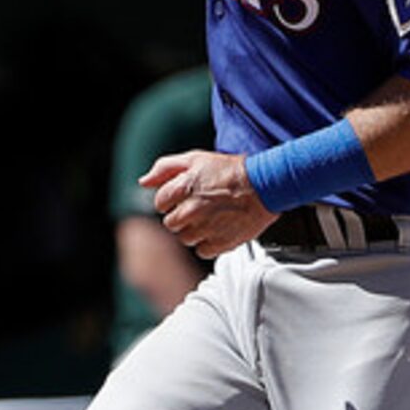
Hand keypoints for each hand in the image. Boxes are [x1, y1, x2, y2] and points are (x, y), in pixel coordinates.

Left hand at [147, 150, 274, 259]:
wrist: (265, 186)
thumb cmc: (232, 171)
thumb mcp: (196, 159)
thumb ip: (165, 169)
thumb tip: (144, 182)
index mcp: (184, 187)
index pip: (160, 203)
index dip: (171, 199)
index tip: (183, 197)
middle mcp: (192, 210)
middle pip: (171, 223)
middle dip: (181, 216)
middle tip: (198, 208)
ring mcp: (206, 228)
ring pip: (185, 239)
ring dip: (194, 230)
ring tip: (210, 218)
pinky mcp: (220, 243)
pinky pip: (202, 251)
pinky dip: (208, 243)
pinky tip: (218, 229)